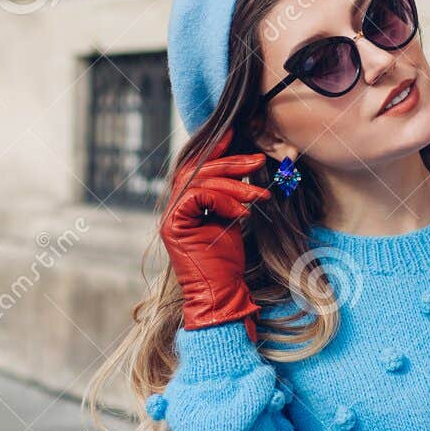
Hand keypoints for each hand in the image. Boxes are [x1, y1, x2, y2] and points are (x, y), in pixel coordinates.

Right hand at [160, 128, 271, 338]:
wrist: (221, 294)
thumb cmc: (228, 264)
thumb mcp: (230, 221)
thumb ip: (228, 197)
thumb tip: (243, 171)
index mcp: (184, 206)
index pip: (195, 168)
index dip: (214, 150)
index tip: (235, 136)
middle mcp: (173, 209)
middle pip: (196, 170)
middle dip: (230, 163)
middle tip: (257, 160)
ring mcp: (170, 217)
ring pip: (199, 181)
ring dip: (234, 184)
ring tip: (259, 196)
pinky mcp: (174, 226)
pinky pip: (198, 196)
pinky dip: (223, 199)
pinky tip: (242, 213)